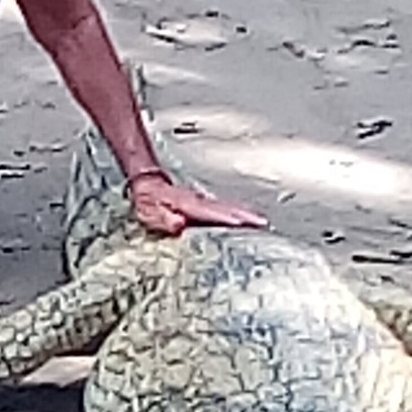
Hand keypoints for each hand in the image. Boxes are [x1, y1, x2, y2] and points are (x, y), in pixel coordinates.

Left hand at [128, 172, 267, 234]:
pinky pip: (225, 207)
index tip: (242, 224)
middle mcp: (199, 201)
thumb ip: (164, 219)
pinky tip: (247, 217)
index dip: (225, 218)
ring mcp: (204, 201)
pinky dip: (238, 211)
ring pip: (228, 206)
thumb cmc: (149, 203)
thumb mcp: (150, 213)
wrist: (148, 186)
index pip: (210, 212)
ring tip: (262, 221)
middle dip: (245, 215)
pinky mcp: (206, 203)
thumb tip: (178, 224)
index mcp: (186, 204)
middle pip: (226, 207)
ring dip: (246, 213)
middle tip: (264, 224)